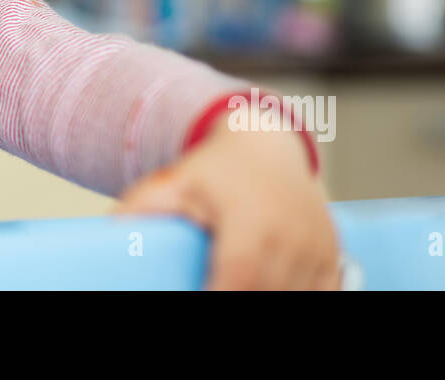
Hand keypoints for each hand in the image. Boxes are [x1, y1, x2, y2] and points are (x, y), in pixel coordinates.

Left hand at [112, 121, 339, 289]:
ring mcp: (318, 250)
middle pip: (266, 296)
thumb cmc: (213, 170)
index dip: (217, 295)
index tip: (199, 294)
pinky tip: (270, 286)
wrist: (266, 145)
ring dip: (269, 298)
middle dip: (239, 297)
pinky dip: (297, 297)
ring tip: (231, 282)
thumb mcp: (174, 183)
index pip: (238, 281)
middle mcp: (292, 238)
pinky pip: (324, 296)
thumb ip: (140, 209)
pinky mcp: (332, 259)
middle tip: (207, 286)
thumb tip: (112, 232)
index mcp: (252, 223)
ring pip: (297, 299)